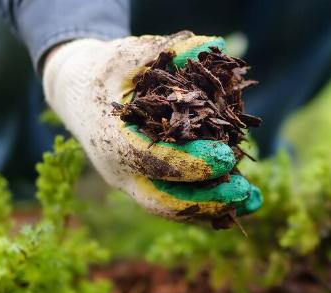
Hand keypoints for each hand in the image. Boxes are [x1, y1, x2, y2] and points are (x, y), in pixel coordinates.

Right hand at [43, 32, 261, 223]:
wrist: (76, 94)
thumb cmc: (105, 71)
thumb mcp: (129, 55)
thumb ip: (168, 50)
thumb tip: (212, 45)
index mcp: (111, 139)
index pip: (152, 160)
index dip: (191, 163)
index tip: (227, 157)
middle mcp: (119, 170)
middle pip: (163, 200)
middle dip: (206, 200)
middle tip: (244, 192)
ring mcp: (131, 183)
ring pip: (172, 208)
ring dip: (214, 208)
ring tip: (254, 201)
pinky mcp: (145, 186)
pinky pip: (177, 202)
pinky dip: (209, 204)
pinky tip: (243, 200)